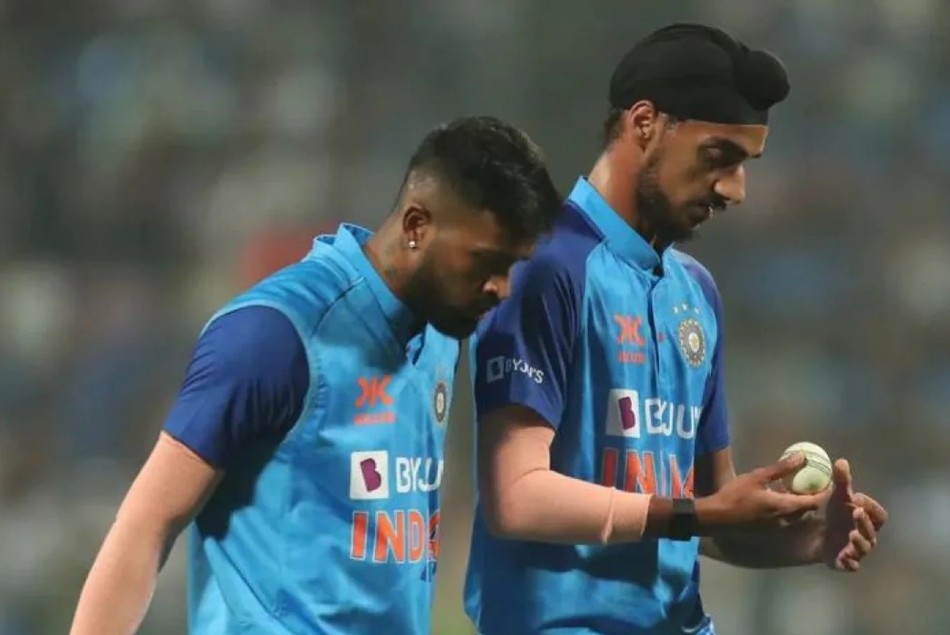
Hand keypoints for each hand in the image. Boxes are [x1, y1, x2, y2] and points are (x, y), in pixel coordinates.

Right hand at [697, 453, 831, 533]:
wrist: (717, 518)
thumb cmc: (736, 495)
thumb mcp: (757, 477)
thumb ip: (781, 468)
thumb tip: (802, 456)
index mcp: (785, 506)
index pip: (814, 501)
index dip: (825, 492)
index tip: (830, 480)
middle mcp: (785, 519)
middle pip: (807, 509)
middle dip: (814, 497)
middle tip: (814, 482)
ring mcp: (777, 526)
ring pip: (797, 514)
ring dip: (801, 503)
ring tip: (798, 487)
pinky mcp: (768, 528)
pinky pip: (786, 517)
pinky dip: (789, 507)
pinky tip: (780, 496)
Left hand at [821, 459, 887, 571]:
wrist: (818, 535)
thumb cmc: (834, 514)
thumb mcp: (837, 497)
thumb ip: (842, 481)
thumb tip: (841, 461)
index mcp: (869, 520)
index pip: (879, 515)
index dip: (870, 506)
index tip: (856, 496)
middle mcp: (867, 537)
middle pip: (872, 531)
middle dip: (865, 521)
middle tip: (856, 511)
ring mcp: (856, 551)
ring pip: (863, 548)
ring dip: (859, 540)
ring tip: (851, 533)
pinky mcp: (844, 563)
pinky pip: (850, 566)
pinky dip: (848, 562)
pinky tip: (843, 556)